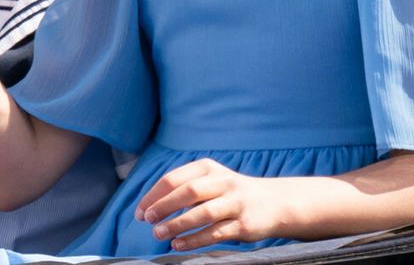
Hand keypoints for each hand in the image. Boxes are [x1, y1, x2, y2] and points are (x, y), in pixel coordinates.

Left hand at [136, 158, 289, 250]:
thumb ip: (185, 188)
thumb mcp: (210, 181)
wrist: (274, 203)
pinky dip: (194, 240)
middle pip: (188, 192)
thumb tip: (150, 206)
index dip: (154, 195)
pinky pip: (215, 232)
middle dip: (163, 206)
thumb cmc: (231, 193)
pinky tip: (178, 245)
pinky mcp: (244, 224)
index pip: (174, 178)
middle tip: (147, 220)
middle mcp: (222, 182)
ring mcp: (235, 203)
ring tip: (158, 234)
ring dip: (177, 225)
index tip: (139, 211)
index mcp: (208, 168)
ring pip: (202, 213)